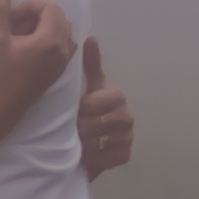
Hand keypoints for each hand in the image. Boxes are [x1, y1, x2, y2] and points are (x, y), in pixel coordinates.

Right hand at [0, 0, 77, 125]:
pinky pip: (62, 45)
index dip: (28, 6)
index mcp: (51, 40)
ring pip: (62, 30)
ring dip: (42, 26)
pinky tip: (28, 49)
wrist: (1, 108)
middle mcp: (63, 49)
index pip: (49, 6)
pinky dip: (48, 39)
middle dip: (35, 14)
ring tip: (20, 37)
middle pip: (58, 16)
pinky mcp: (59, 71)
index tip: (10, 19)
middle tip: (14, 27)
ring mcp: (63, 61)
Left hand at [77, 36, 132, 178]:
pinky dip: (93, 159)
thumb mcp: (87, 85)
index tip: (72, 111)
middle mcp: (126, 116)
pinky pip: (104, 160)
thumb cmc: (88, 107)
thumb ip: (88, 64)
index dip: (78, 109)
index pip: (91, 105)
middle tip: (71, 128)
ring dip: (82, 144)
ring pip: (96, 144)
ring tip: (77, 141)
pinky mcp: (125, 155)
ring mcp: (127, 137)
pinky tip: (86, 154)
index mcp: (116, 97)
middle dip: (78, 128)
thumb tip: (90, 38)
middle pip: (92, 126)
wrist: (92, 137)